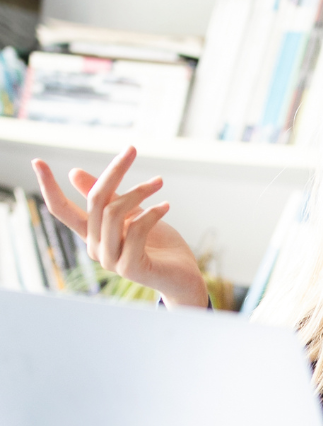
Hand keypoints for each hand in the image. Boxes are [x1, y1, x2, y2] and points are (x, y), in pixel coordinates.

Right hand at [31, 147, 207, 307]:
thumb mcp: (132, 214)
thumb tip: (73, 173)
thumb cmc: (157, 244)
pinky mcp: (129, 267)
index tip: (37, 161)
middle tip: (132, 149)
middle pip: (96, 201)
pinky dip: (152, 212)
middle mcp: (95, 247)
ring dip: (139, 192)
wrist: (182, 276)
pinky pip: (136, 229)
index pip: (61, 210)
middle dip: (114, 171)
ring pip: (114, 213)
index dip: (49, 187)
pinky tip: (166, 205)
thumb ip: (108, 197)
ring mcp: (110, 260)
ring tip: (159, 182)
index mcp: (92, 234)